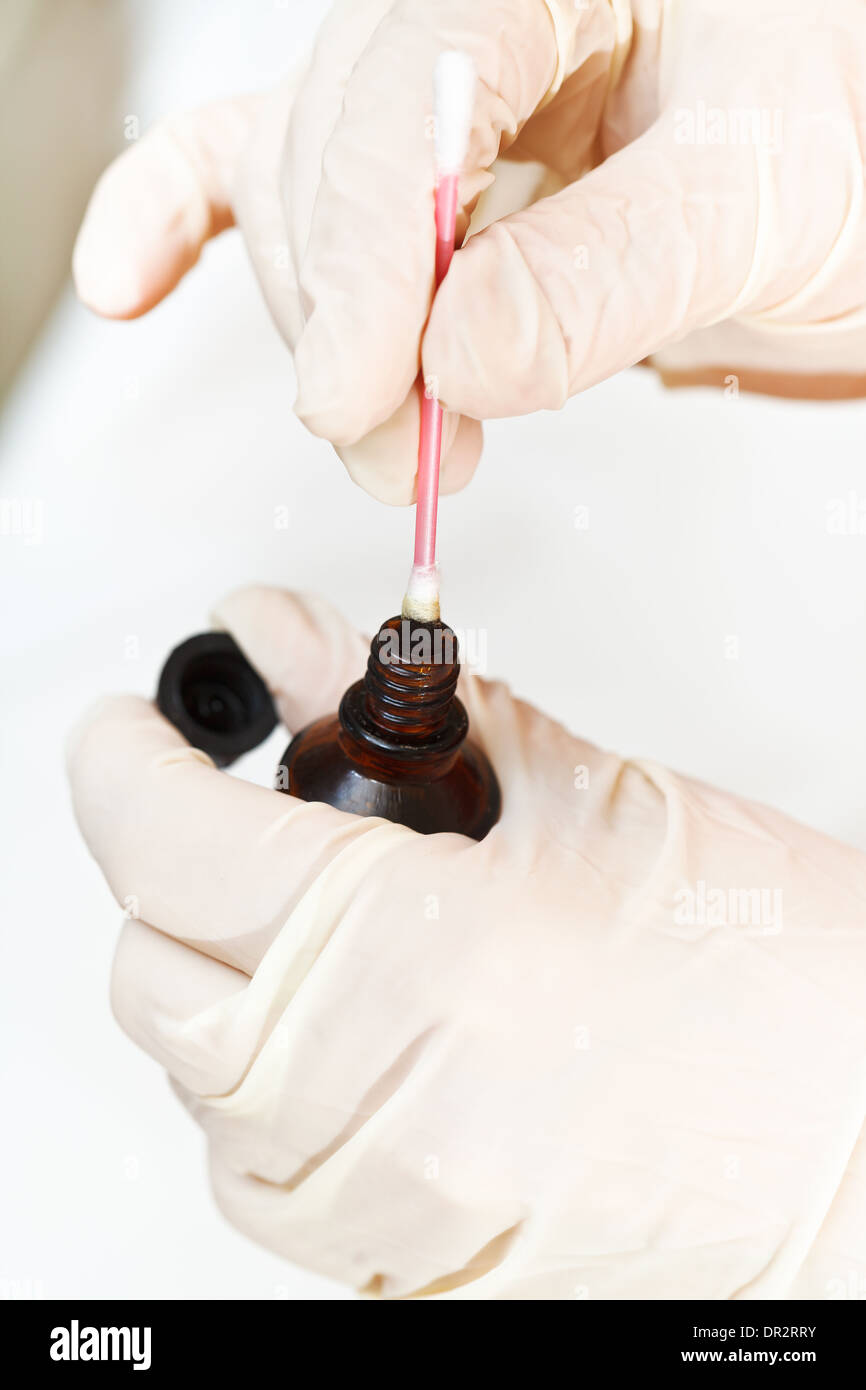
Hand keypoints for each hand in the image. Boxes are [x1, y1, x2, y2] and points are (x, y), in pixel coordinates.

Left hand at [68, 586, 865, 1298]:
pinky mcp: (413, 1268)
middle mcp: (376, 1107)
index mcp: (415, 959)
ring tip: (317, 929)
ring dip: (222, 989)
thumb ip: (401, 712)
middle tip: (237, 818)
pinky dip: (270, 1095)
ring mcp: (389, 1210)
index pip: (167, 848)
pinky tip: (350, 1039)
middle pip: (152, 976)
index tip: (129, 732)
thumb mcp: (582, 794)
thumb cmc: (782, 980)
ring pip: (197, 1089)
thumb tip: (288, 643)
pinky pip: (266, 1183)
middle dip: (172, 876)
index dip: (127, 764)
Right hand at [73, 1, 865, 500]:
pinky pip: (258, 159)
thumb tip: (457, 355)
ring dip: (327, 335)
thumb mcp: (765, 203)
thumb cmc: (838, 146)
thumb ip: (611, 276)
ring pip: (305, 196)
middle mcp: (476, 5)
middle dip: (354, 329)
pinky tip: (131, 277)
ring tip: (401, 437)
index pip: (412, 90)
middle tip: (406, 456)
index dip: (367, 258)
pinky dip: (184, 222)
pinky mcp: (408, 151)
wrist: (841, 173)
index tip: (356, 395)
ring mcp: (429, 75)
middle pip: (337, 154)